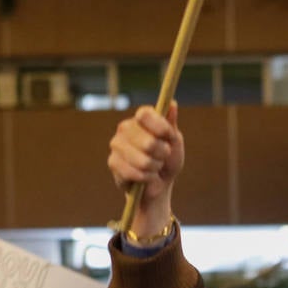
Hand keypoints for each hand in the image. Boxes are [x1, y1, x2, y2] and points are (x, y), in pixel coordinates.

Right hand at [107, 102, 183, 238]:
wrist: (159, 184)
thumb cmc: (168, 159)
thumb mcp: (174, 141)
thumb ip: (171, 124)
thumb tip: (172, 104)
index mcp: (140, 118)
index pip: (145, 115)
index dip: (160, 128)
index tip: (170, 137)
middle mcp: (125, 128)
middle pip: (148, 142)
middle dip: (162, 154)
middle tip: (163, 156)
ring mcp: (116, 145)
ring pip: (143, 161)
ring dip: (155, 168)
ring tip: (155, 167)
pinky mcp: (113, 162)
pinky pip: (136, 173)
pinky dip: (147, 178)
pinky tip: (146, 176)